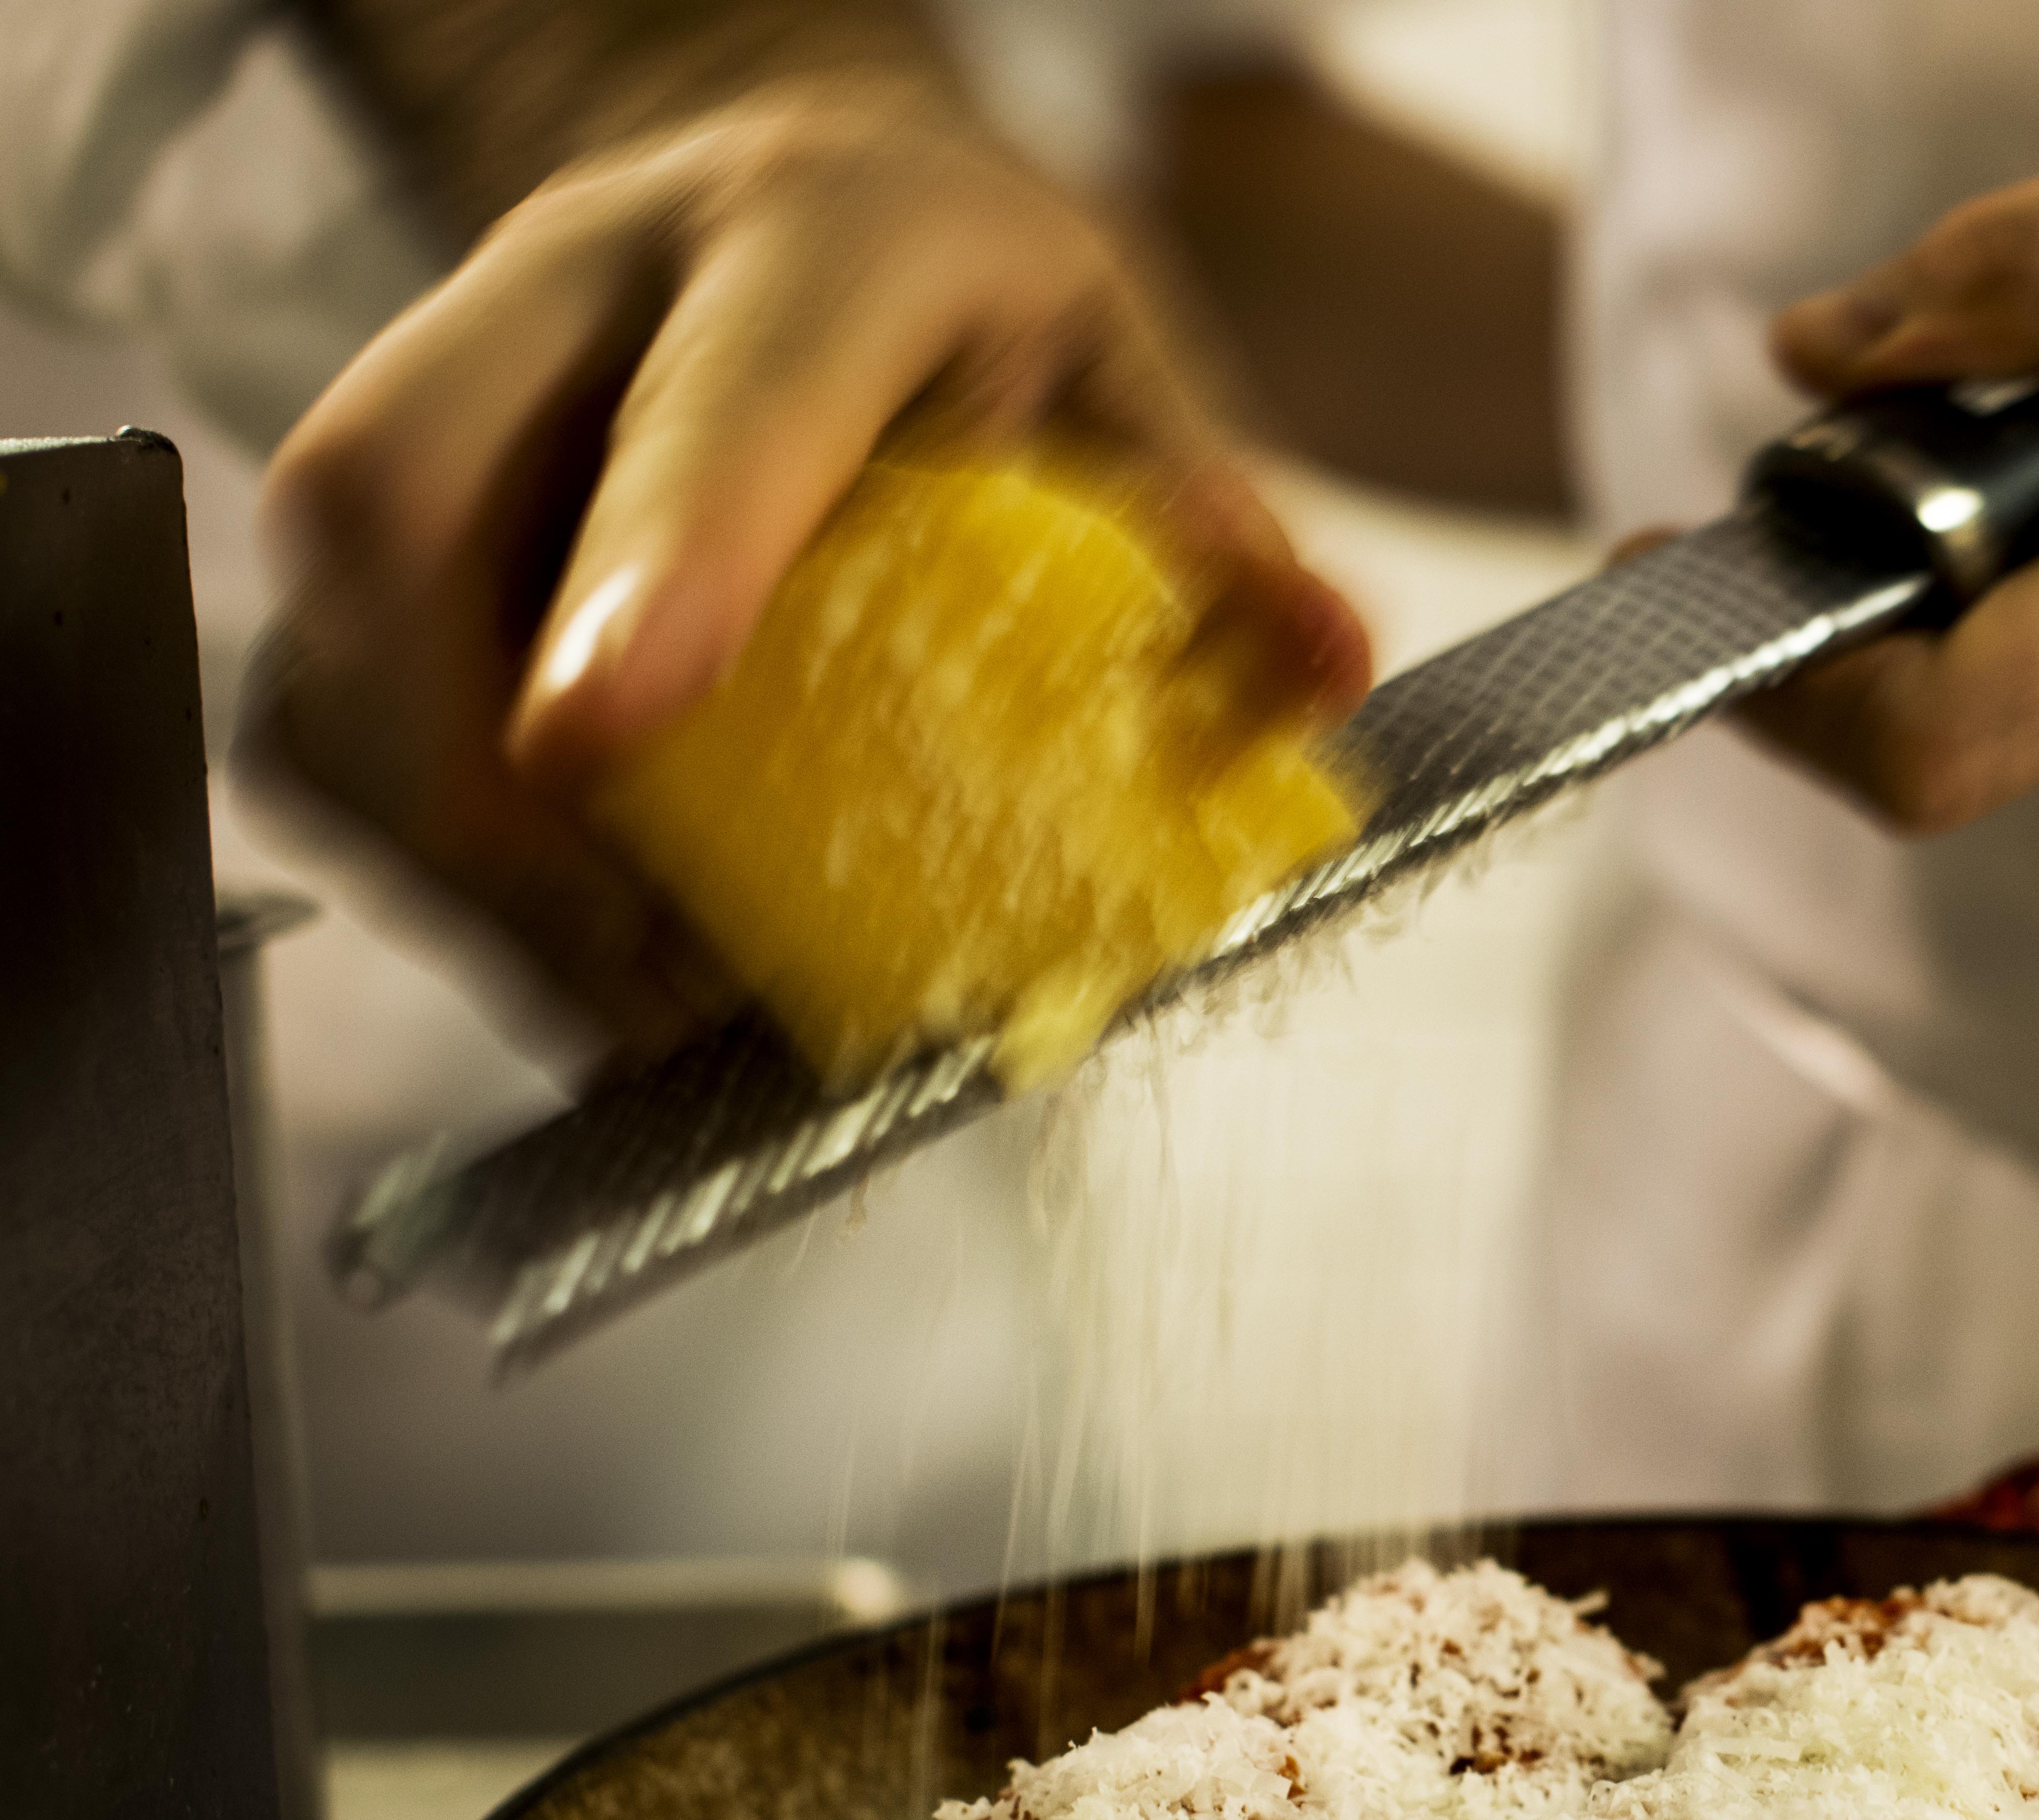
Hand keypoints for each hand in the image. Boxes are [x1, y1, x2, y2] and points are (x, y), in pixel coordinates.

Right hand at [255, 66, 1371, 1055]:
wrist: (807, 215)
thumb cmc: (972, 305)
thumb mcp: (1124, 371)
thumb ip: (1211, 524)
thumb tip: (1321, 658)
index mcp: (800, 239)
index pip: (712, 405)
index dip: (655, 569)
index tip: (598, 739)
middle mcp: (575, 290)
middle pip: (399, 509)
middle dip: (484, 777)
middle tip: (656, 968)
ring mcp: (447, 395)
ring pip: (330, 648)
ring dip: (469, 868)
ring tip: (648, 998)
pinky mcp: (377, 524)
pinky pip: (332, 727)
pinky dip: (453, 878)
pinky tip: (587, 954)